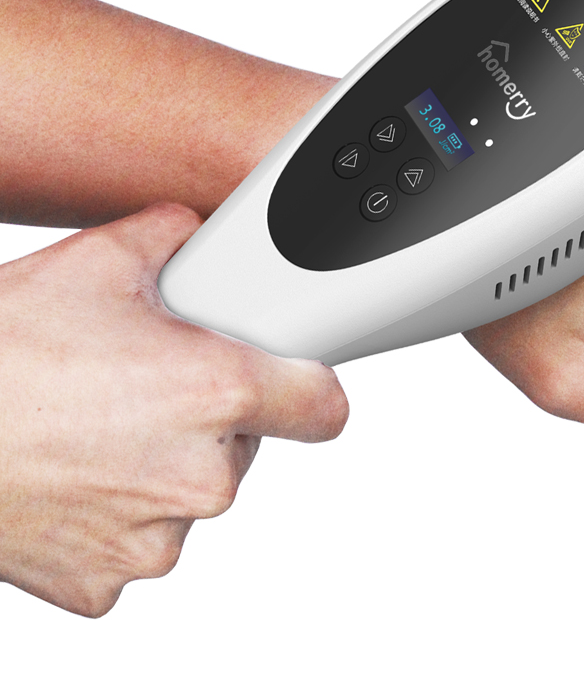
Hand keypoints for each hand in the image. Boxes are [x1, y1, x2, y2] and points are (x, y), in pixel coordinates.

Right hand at [0, 204, 348, 616]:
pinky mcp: (110, 579)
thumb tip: (192, 232)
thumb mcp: (96, 262)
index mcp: (218, 393)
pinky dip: (120, 509)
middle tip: (153, 386)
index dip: (311, 389)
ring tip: (102, 424)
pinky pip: (141, 536)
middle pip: (248, 444)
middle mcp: (201, 475)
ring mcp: (157, 538)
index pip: (324, 406)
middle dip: (213, 415)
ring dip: (164, 462)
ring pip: (193, 491)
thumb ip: (171, 238)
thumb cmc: (1, 352)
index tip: (299, 383)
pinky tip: (77, 472)